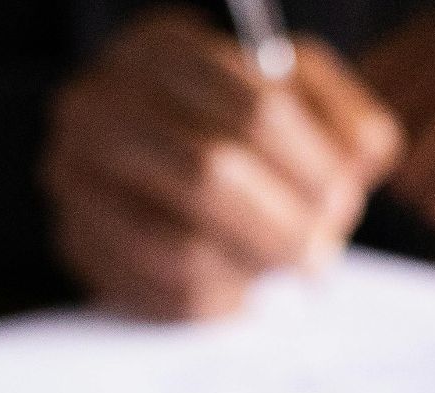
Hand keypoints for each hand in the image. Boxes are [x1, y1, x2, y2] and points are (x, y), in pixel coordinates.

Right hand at [41, 7, 401, 319]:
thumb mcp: (297, 92)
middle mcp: (99, 106)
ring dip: (250, 270)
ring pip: (179, 246)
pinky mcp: (76, 242)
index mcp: (160, 50)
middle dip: (281, 226)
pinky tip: (240, 288)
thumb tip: (359, 162)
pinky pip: (156, 293)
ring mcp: (75, 178)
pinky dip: (215, 302)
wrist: (150, 150)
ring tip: (281, 271)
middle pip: (209, 175)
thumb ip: (342, 117)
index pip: (255, 110)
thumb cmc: (236, 120)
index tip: (343, 201)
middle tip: (320, 255)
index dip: (311, 167)